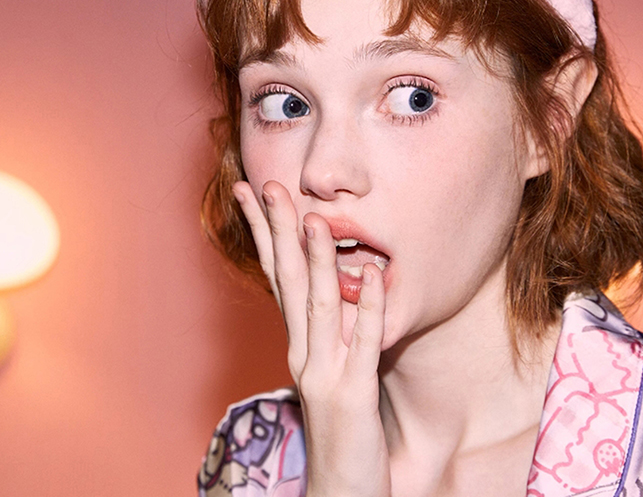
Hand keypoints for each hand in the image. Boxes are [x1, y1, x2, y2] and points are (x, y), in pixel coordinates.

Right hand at [234, 180, 390, 496]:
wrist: (340, 488)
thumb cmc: (340, 421)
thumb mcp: (329, 363)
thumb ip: (328, 323)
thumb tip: (340, 275)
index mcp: (299, 339)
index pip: (278, 274)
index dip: (264, 232)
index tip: (252, 191)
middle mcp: (303, 351)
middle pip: (289, 281)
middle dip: (278, 233)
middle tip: (269, 187)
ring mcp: (325, 374)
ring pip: (320, 308)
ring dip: (320, 263)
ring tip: (317, 220)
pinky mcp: (353, 397)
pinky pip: (364, 346)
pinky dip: (370, 309)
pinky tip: (377, 276)